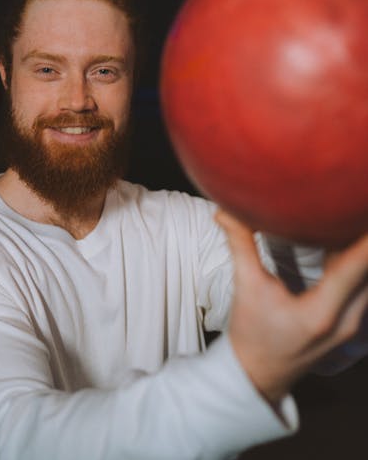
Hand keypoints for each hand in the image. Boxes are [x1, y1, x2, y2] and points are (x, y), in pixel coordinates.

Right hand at [215, 208, 367, 403]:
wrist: (257, 375)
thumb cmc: (251, 335)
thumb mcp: (246, 287)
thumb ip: (240, 245)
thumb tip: (225, 210)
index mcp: (323, 312)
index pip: (357, 265)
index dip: (364, 237)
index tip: (361, 208)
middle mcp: (347, 319)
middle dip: (363, 237)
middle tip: (354, 204)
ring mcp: (353, 323)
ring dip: (360, 251)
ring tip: (350, 219)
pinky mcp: (350, 321)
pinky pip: (363, 285)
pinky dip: (357, 263)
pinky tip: (345, 242)